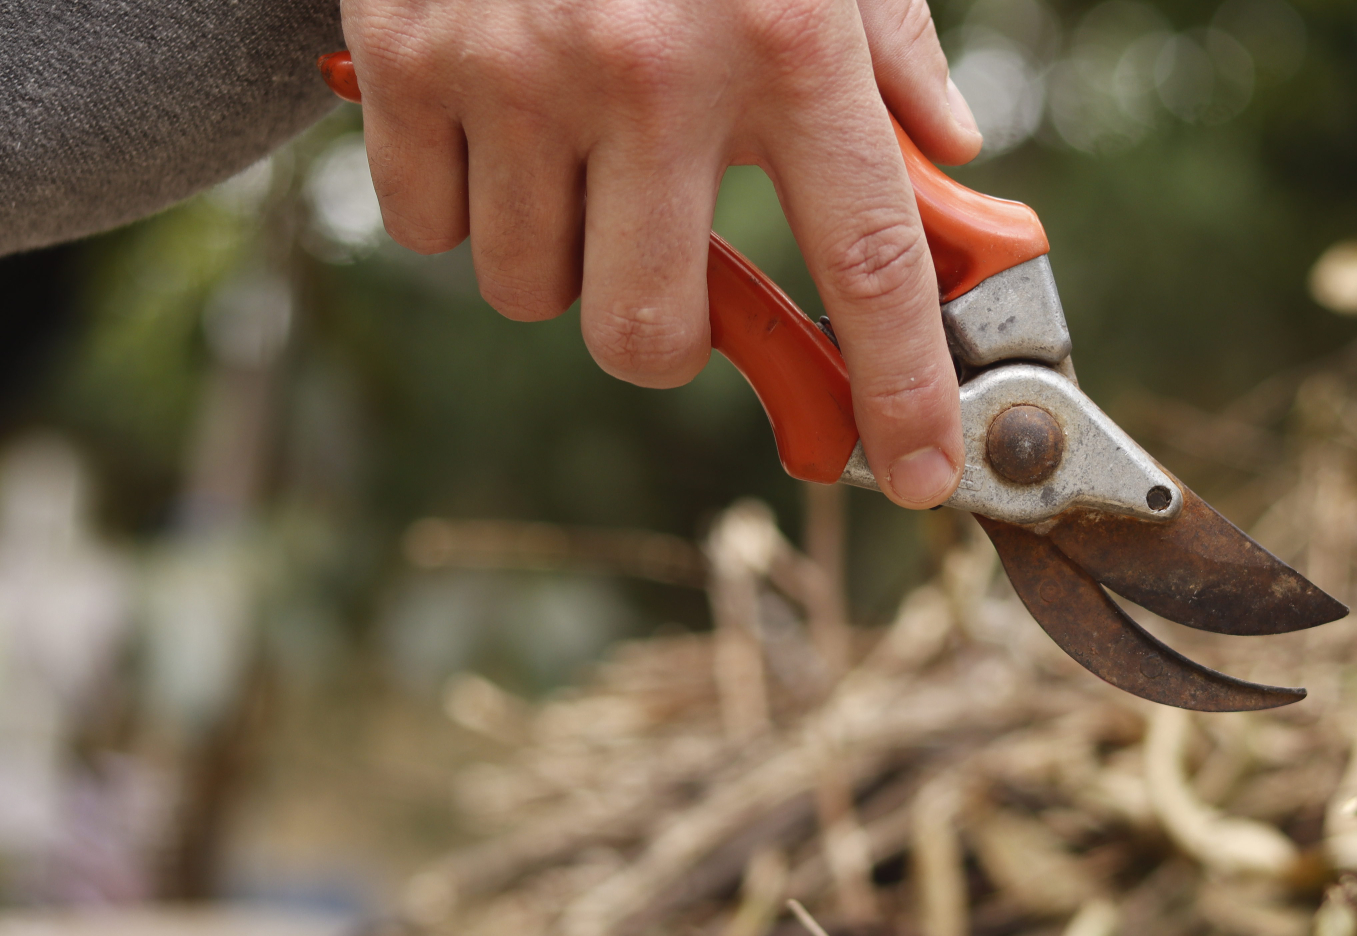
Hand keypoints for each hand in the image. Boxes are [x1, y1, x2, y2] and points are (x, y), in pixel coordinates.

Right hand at [338, 0, 982, 507]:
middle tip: (661, 268)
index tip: (921, 470)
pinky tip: (491, 110)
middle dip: (660, 339)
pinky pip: (428, 227)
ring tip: (572, 145)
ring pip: (527, 293)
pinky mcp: (405, 59)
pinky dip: (458, 199)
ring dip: (558, 254)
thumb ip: (893, 53)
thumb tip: (950, 160)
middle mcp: (654, 71)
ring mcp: (518, 71)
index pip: (869, 265)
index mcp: (790, 43)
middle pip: (645, 339)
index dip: (901, 390)